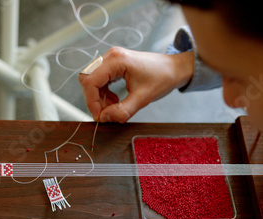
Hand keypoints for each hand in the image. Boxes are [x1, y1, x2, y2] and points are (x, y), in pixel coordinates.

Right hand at [78, 47, 193, 122]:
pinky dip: (103, 93)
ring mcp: (111, 59)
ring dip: (98, 97)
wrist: (175, 69)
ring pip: (92, 81)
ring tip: (113, 106)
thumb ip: (122, 111)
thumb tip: (104, 118)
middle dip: (94, 99)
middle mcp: (111, 56)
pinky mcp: (113, 64)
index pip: (90, 81)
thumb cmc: (162, 78)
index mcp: (117, 60)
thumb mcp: (142, 99)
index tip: (99, 116)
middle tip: (106, 112)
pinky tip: (114, 99)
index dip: (91, 101)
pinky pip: (99, 80)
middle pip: (87, 80)